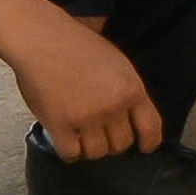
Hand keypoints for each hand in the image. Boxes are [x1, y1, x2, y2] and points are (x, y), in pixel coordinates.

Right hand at [2, 13, 162, 163]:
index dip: (149, 142)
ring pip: (97, 152)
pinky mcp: (59, 125)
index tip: (145, 147)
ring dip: (91, 148)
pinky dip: (70, 152)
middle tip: (102, 135)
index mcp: (132, 89)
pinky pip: (71, 154)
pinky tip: (67, 141)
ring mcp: (86, 117)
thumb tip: (132, 116)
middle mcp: (113, 106)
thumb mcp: (118, 64)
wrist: (43, 40)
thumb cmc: (79, 46)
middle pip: (121, 144)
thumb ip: (127, 91)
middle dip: (113, 142)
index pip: (151, 127)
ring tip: (83, 137)